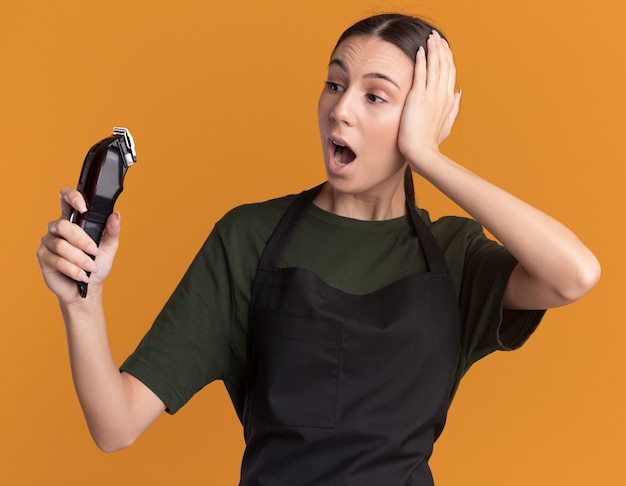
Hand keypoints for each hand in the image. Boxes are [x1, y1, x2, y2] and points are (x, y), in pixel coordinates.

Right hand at [36, 188, 120, 303]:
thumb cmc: (97, 265)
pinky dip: (72, 269)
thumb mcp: (109, 247)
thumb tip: (115, 215)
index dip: (71, 197)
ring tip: (90, 268)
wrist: (87, 288)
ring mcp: (48, 242)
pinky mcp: (43, 256)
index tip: (83, 207)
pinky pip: (56, 260)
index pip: (66, 199)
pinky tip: (81, 275)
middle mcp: (58, 228)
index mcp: (74, 220)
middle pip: (63, 225)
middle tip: (95, 252)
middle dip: (82, 240)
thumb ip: (112, 231)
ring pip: (60, 245)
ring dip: (79, 258)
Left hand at [398, 30, 461, 170]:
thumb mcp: (446, 123)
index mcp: (448, 99)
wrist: (421, 152)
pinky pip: (421, 74)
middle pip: (445, 66)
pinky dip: (422, 61)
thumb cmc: (430, 141)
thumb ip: (453, 107)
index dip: (448, 58)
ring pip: (435, 66)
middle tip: (437, 36)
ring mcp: (431, 96)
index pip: (450, 73)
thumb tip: (459, 93)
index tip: (444, 47)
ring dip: (433, 50)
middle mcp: (442, 95)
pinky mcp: (418, 98)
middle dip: (441, 49)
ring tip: (430, 38)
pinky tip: (420, 50)